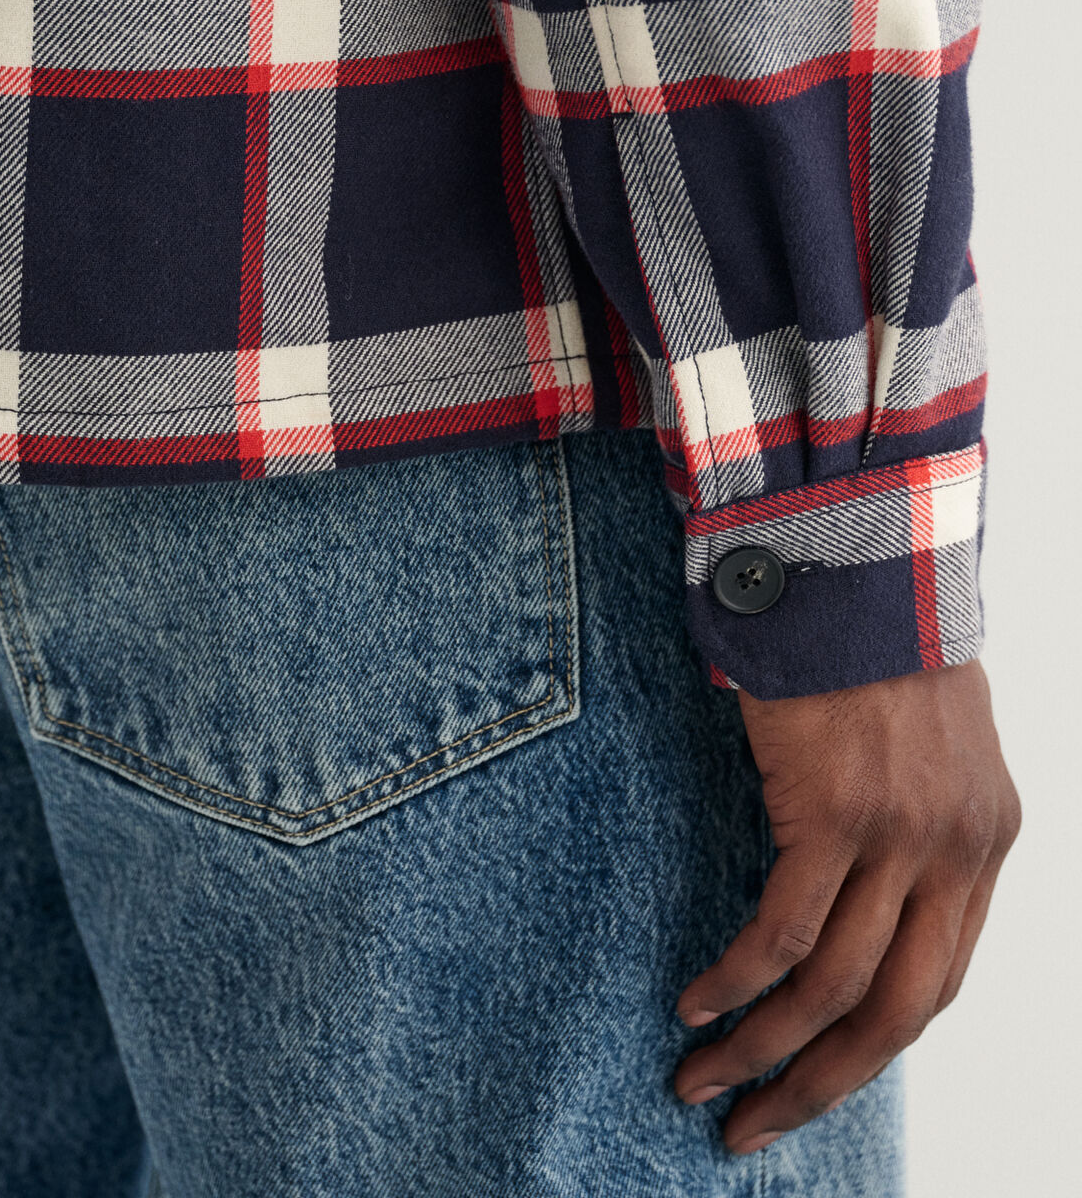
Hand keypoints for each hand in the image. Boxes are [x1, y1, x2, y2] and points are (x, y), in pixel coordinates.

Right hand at [674, 660, 1019, 1154]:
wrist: (853, 556)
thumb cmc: (870, 640)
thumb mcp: (926, 744)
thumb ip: (912, 823)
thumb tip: (857, 895)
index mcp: (986, 842)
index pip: (938, 983)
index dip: (871, 1046)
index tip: (811, 1081)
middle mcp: (956, 850)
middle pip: (894, 1012)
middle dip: (819, 1084)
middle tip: (752, 1126)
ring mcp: (900, 833)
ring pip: (833, 986)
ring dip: (763, 1048)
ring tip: (701, 1078)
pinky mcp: (835, 809)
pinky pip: (784, 930)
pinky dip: (738, 981)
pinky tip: (696, 1001)